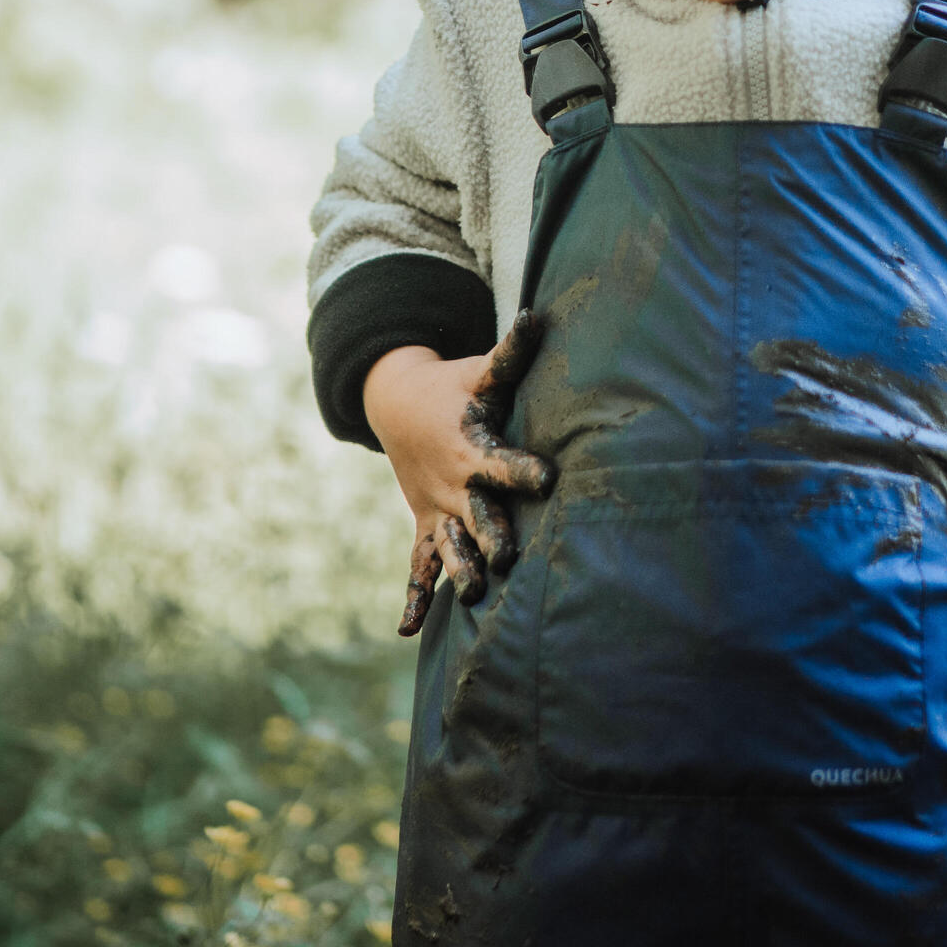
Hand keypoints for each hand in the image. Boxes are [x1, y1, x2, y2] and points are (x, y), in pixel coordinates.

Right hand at [364, 310, 556, 636]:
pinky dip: (414, 596)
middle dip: (490, 535)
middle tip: (509, 557)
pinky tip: (409, 631)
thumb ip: (512, 352)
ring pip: (448, 545)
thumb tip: (538, 315)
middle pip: (475, 513)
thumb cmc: (454, 387)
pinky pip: (417, 565)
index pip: (502, 461)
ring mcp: (437, 510)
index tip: (549, 480)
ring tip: (472, 596)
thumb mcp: (481, 371)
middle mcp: (454, 485)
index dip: (525, 469)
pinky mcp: (427, 526)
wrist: (397, 405)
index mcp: (473, 447)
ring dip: (458, 569)